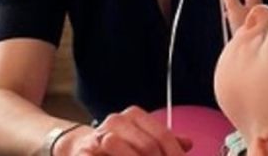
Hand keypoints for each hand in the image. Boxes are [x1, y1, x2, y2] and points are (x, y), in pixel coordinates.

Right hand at [67, 106, 191, 155]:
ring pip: (122, 148)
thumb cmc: (116, 147)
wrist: (79, 149)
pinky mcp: (84, 151)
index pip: (162, 136)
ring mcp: (99, 135)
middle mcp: (117, 121)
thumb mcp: (141, 140)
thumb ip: (163, 142)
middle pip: (147, 146)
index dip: (173, 154)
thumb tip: (188, 143)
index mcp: (134, 116)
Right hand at [221, 0, 261, 34]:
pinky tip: (230, 15)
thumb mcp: (234, 10)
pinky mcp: (253, 25)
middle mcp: (257, 7)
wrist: (253, 45)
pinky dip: (237, 10)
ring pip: (247, 4)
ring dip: (237, 0)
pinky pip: (245, 13)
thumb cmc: (246, 28)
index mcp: (254, 1)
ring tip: (228, 0)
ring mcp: (256, 16)